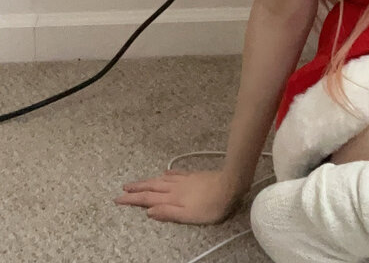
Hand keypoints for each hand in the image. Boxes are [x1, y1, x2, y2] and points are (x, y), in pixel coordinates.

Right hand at [114, 167, 242, 223]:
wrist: (230, 184)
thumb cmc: (211, 205)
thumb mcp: (188, 215)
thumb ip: (167, 212)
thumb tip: (148, 211)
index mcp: (172, 197)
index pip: (147, 199)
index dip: (132, 199)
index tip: (118, 198)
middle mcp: (175, 186)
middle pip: (152, 187)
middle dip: (136, 188)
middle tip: (123, 188)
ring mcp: (184, 180)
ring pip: (161, 179)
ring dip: (147, 181)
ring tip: (137, 182)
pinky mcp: (193, 176)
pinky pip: (174, 174)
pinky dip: (165, 174)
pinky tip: (164, 173)